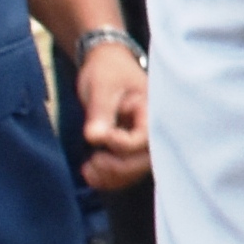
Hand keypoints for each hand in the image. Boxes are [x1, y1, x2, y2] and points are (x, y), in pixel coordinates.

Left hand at [75, 43, 149, 190]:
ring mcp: (145, 141)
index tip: (95, 135)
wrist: (108, 65)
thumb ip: (100, 111)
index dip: (119, 144)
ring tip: (88, 169)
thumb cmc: (108, 71)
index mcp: (154, 111)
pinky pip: (128, 171)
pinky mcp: (134, 149)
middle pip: (144, 161)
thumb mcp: (102, 86)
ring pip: (136, 171)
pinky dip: (110, 178)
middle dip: (116, 167)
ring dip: (112, 177)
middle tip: (92, 161)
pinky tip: (91, 172)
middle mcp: (155, 129)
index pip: (143, 139)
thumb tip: (94, 137)